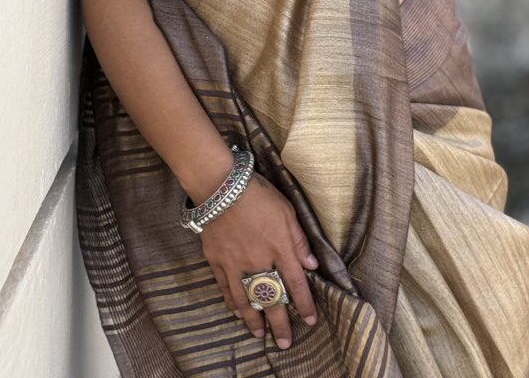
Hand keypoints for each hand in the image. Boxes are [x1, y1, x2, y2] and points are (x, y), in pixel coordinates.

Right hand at [199, 172, 318, 348]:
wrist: (221, 186)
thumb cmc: (258, 195)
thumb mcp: (287, 211)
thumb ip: (299, 240)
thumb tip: (312, 265)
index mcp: (279, 248)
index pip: (295, 284)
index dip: (303, 305)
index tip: (310, 321)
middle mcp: (258, 261)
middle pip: (271, 299)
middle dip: (280, 323)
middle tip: (284, 343)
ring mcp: (235, 264)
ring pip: (246, 299)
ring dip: (254, 320)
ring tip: (259, 334)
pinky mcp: (217, 261)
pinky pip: (226, 288)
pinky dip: (232, 303)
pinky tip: (237, 313)